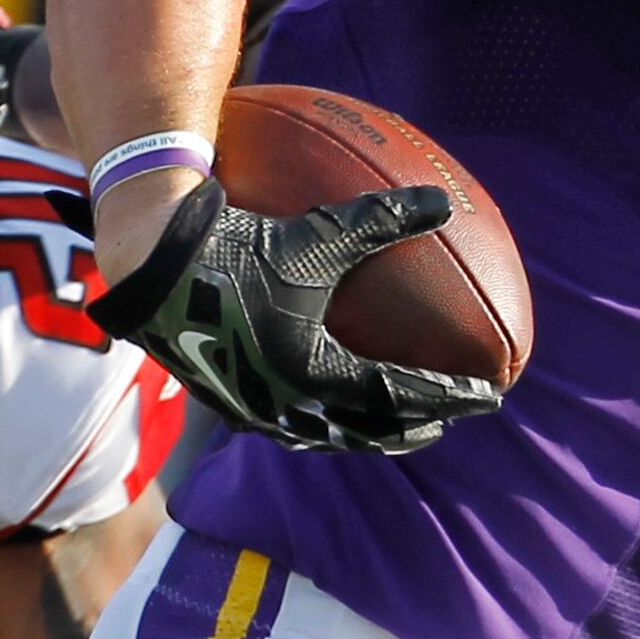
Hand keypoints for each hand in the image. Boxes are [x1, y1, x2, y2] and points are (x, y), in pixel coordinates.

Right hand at [85, 179, 502, 454]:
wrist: (151, 266)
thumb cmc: (236, 245)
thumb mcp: (315, 233)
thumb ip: (380, 219)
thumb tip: (439, 201)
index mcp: (315, 372)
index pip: (401, 395)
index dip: (449, 397)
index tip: (489, 398)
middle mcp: (286, 403)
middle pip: (367, 432)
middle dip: (413, 429)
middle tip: (449, 421)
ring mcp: (252, 408)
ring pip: (325, 437)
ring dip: (366, 434)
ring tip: (392, 428)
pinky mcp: (226, 400)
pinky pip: (288, 425)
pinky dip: (321, 424)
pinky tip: (321, 407)